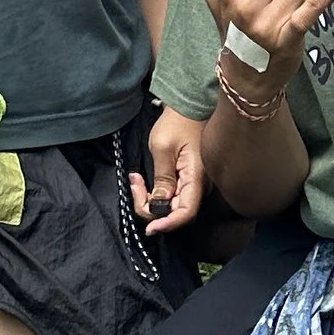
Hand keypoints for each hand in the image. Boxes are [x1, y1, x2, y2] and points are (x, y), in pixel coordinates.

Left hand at [133, 108, 205, 235]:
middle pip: (176, 212)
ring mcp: (193, 184)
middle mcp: (199, 185)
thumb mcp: (163, 148)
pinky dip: (155, 195)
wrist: (187, 106)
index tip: (149, 227)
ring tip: (136, 180)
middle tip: (134, 185)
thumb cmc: (177, 122)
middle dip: (152, 209)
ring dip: (151, 201)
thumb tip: (159, 207)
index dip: (168, 224)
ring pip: (172, 206)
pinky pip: (171, 197)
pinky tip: (142, 181)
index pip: (186, 213)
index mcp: (196, 178)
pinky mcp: (186, 181)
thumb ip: (162, 180)